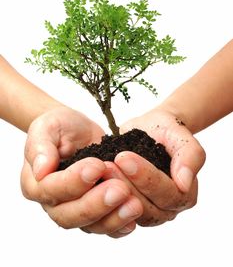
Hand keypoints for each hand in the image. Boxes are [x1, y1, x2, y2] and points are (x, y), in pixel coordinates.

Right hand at [21, 106, 142, 237]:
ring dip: (113, 218)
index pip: (51, 190)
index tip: (97, 166)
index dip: (74, 182)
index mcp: (35, 183)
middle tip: (120, 189)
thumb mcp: (48, 127)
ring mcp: (74, 210)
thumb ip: (41, 146)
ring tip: (134, 205)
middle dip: (97, 204)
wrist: (77, 130)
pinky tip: (134, 218)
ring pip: (90, 225)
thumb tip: (41, 169)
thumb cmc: (60, 127)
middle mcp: (53, 203)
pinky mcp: (94, 211)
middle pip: (70, 215)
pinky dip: (120, 225)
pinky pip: (105, 226)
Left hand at [109, 108, 205, 226]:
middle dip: (125, 184)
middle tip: (107, 165)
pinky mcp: (125, 206)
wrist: (152, 129)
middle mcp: (166, 209)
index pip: (167, 193)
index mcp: (184, 195)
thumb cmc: (168, 131)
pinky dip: (101, 197)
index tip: (124, 157)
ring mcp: (145, 210)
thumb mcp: (181, 136)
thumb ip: (190, 156)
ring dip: (111, 191)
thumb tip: (185, 182)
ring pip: (127, 210)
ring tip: (99, 169)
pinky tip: (91, 181)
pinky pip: (113, 210)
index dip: (146, 177)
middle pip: (146, 207)